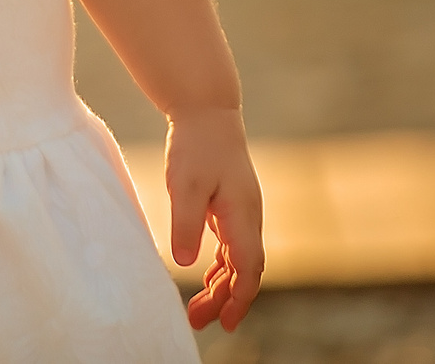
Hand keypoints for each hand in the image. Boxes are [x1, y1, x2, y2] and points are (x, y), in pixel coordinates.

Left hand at [166, 105, 262, 331]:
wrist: (207, 111)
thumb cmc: (195, 146)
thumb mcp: (184, 185)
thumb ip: (186, 223)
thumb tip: (187, 264)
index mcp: (242, 215)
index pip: (249, 268)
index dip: (239, 299)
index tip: (224, 322)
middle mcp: (249, 217)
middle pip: (244, 270)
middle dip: (226, 300)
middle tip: (199, 321)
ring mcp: (243, 212)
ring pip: (239, 260)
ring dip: (222, 287)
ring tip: (198, 310)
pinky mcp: (233, 206)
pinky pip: (233, 247)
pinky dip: (222, 267)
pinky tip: (207, 279)